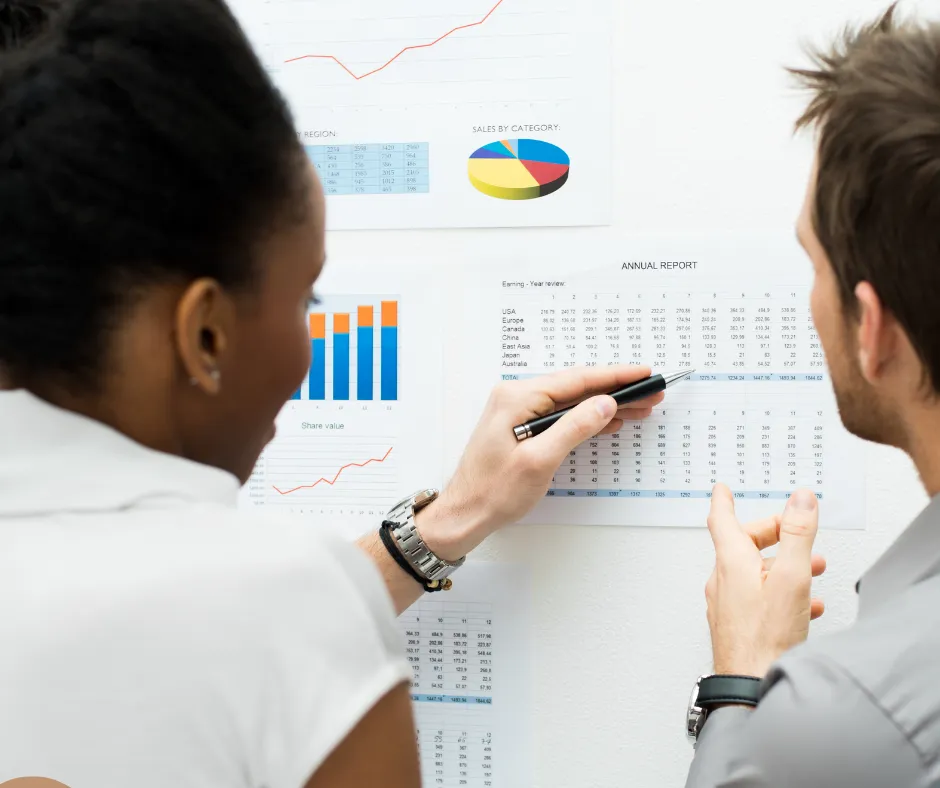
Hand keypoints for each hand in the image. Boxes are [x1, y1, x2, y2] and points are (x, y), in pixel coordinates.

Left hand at [416, 365, 663, 559]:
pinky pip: (562, 415)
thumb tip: (604, 404)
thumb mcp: (539, 461)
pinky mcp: (522, 426)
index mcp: (518, 398)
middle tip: (651, 393)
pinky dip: (588, 418)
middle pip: (577, 387)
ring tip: (641, 407)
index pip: (576, 380)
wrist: (465, 512)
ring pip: (572, 401)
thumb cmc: (493, 491)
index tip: (644, 373)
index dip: (615, 376)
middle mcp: (517, 397)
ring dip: (606, 405)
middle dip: (616, 390)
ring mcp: (519, 411)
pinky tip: (610, 421)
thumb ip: (573, 428)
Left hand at [705, 484, 826, 677]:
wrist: (750, 685)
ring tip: (811, 571)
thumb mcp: (791, 577)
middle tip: (794, 532)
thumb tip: (800, 500)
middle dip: (772, 535)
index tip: (722, 489)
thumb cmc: (765, 637)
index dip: (724, 501)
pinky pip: (756, 598)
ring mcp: (726, 603)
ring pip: (754, 572)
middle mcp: (723, 579)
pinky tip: (803, 606)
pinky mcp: (735, 624)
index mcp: (731, 561)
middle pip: (743, 545)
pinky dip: (779, 592)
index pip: (722, 519)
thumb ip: (797, 535)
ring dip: (782, 566)